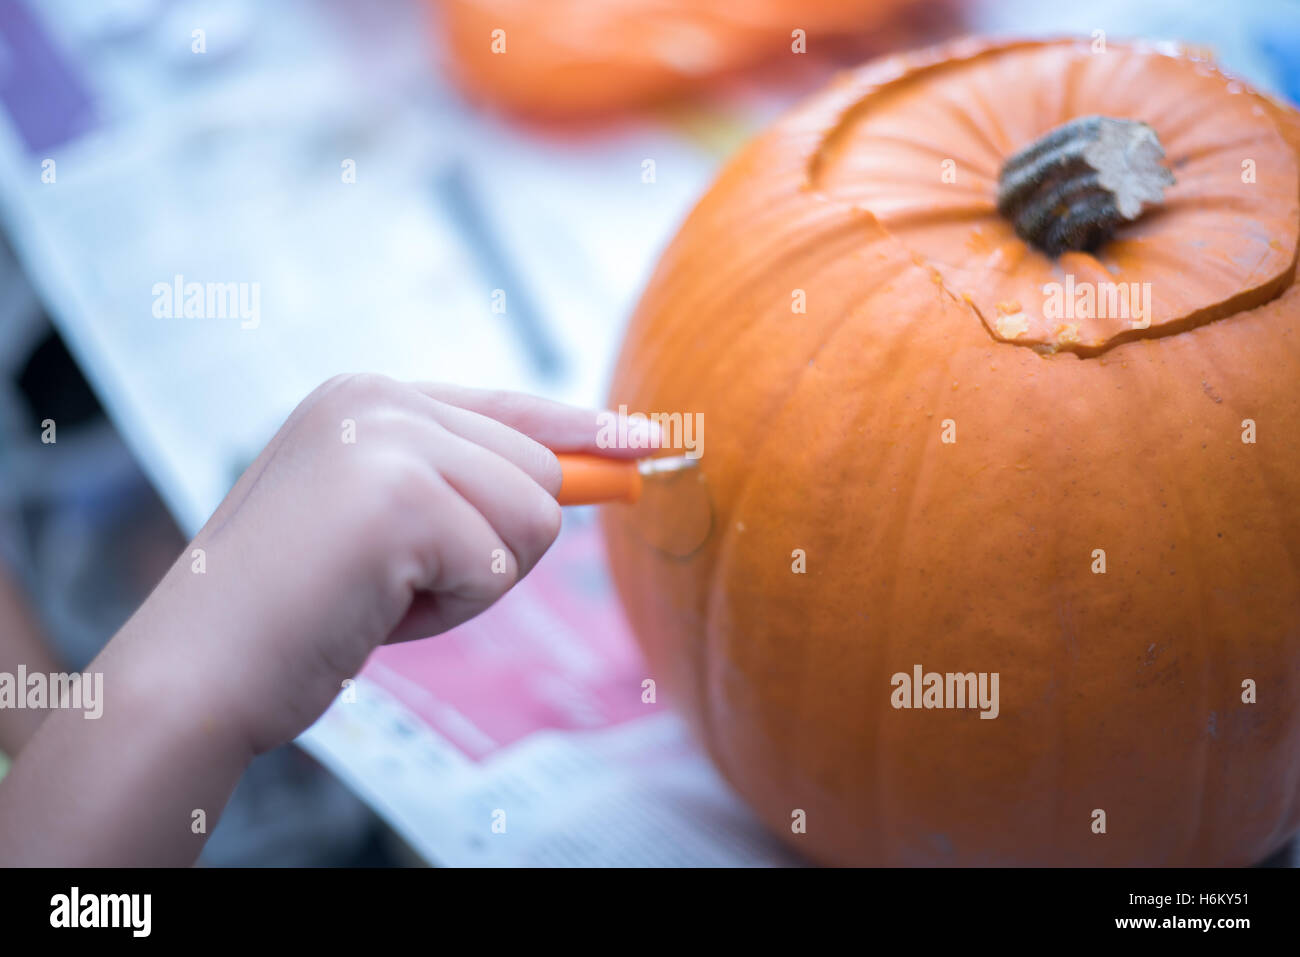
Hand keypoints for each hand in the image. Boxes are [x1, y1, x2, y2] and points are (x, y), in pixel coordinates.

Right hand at [121, 374, 643, 754]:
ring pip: (534, 514)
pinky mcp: (398, 492)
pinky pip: (500, 562)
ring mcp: (387, 437)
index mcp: (372, 396)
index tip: (650, 442)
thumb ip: (466, 485)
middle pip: (539, 471)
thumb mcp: (387, 525)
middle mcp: (382, 398)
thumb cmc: (299, 612)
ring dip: (473, 581)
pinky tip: (375, 607)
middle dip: (495, 549)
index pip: (514, 409)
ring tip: (382, 591)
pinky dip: (451, 608)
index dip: (585, 432)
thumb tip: (598, 474)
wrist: (200, 669)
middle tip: (399, 580)